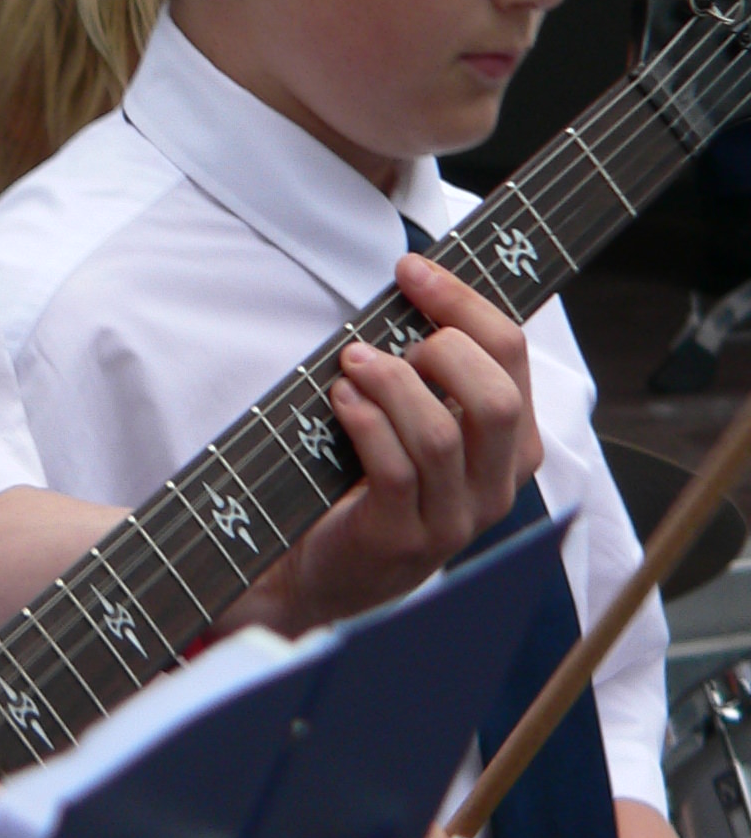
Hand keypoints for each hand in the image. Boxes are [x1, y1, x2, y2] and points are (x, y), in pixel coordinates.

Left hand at [240, 253, 537, 633]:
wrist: (323, 569)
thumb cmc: (369, 478)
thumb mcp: (418, 421)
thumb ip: (433, 370)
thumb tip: (417, 283)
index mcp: (512, 445)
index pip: (514, 355)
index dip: (463, 301)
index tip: (413, 269)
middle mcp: (495, 486)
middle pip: (496, 397)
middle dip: (439, 348)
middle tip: (391, 341)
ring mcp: (453, 520)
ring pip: (441, 432)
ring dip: (390, 383)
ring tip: (354, 364)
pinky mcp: (403, 538)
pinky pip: (395, 469)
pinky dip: (365, 420)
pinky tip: (341, 401)